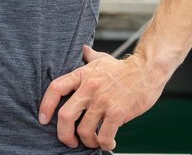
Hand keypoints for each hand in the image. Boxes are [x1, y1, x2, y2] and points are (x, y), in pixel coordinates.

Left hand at [38, 46, 166, 151]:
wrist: (147, 70)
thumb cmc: (123, 68)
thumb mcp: (102, 60)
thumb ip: (89, 57)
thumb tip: (82, 48)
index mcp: (81, 75)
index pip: (55, 88)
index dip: (45, 106)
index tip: (44, 119)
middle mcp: (88, 88)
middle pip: (65, 116)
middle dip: (64, 134)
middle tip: (69, 141)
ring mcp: (102, 101)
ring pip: (84, 130)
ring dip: (87, 142)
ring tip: (93, 141)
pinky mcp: (117, 113)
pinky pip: (104, 136)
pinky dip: (105, 144)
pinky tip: (109, 143)